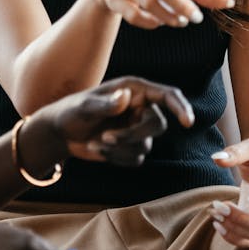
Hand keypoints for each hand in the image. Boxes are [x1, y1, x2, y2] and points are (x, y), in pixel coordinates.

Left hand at [33, 77, 194, 165]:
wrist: (61, 133)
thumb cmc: (71, 112)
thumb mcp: (84, 107)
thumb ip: (105, 104)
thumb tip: (126, 97)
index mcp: (134, 90)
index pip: (167, 95)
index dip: (180, 107)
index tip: (187, 122)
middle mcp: (141, 108)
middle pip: (157, 125)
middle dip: (132, 135)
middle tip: (106, 138)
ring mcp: (138, 129)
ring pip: (145, 145)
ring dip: (119, 148)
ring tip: (95, 142)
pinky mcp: (132, 147)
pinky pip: (136, 159)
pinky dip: (116, 158)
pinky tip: (98, 148)